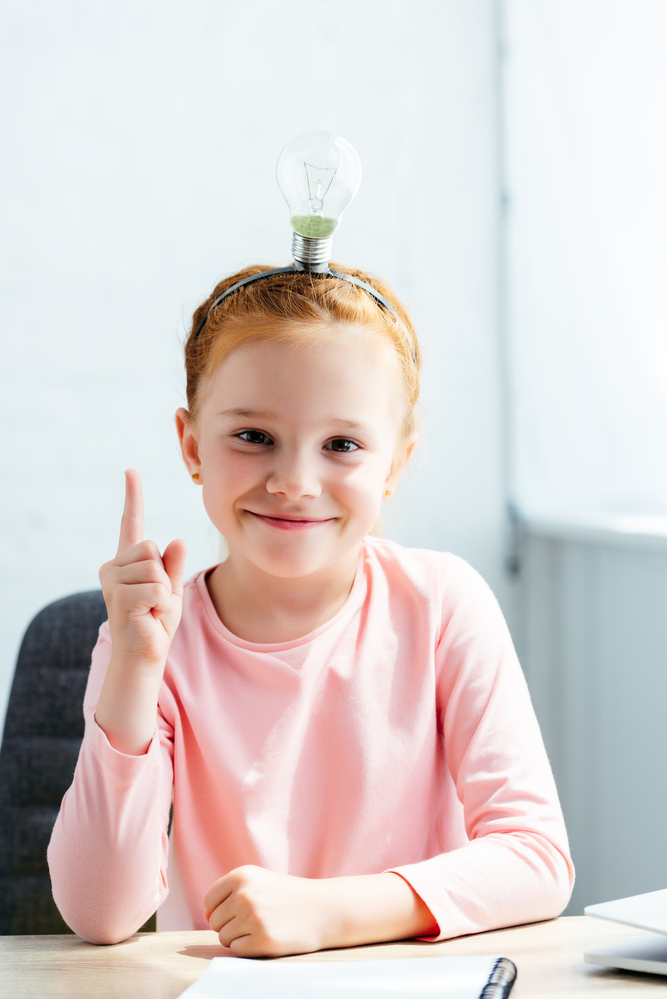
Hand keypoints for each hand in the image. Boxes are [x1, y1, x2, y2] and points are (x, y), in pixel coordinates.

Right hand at [99, 470, 186, 667]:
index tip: (131, 471)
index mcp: (127, 562)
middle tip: (154, 600)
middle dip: (163, 574)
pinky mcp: (118, 596)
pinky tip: (147, 614)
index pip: (131, 523)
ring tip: (150, 608)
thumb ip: (173, 565)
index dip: (132, 497)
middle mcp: (114, 566)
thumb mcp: (170, 588)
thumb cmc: (155, 622)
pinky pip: (156, 587)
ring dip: (162, 591)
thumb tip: (177, 540)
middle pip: (152, 548)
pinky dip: (160, 602)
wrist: (143, 654)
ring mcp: (112, 581)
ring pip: (155, 567)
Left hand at [204, 866, 327, 956]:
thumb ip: (230, 894)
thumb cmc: (287, 896)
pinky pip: (236, 950)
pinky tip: (267, 937)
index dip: (221, 909)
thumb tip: (205, 916)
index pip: (209, 901)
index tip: (241, 909)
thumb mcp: (259, 882)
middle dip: (231, 924)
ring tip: (264, 926)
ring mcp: (253, 917)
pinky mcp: (262, 940)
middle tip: (258, 918)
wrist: (323, 909)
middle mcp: (244, 894)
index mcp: (241, 875)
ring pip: (224, 937)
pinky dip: (248, 948)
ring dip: (240, 937)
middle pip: (214, 921)